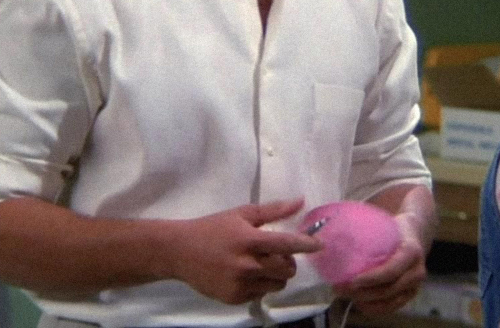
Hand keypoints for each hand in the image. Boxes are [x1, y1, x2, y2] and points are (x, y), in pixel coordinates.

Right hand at [170, 198, 321, 304]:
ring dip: (276, 274)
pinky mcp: (234, 298)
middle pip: (286, 269)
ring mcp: (240, 284)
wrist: (179, 252)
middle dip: (288, 261)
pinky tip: (245, 274)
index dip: (306, 245)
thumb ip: (272, 210)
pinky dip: (260, 284)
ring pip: (277, 284)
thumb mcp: (241, 214)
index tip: (320, 245)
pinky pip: (261, 294)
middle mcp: (246, 265)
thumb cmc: (212, 228)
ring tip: (261, 264)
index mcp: (249, 240)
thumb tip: (300, 201)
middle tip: (276, 253)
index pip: (286, 244)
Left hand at [333, 212, 426, 314]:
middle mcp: (417, 271)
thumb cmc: (395, 228)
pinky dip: (375, 308)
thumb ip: (367, 231)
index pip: (391, 270)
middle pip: (389, 289)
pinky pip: (392, 307)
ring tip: (345, 295)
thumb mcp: (386, 224)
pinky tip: (359, 303)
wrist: (414, 234)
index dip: (372, 278)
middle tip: (340, 288)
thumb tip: (332, 237)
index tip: (352, 280)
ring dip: (366, 301)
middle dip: (363, 292)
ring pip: (389, 301)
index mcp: (411, 252)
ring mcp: (415, 285)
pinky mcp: (410, 294)